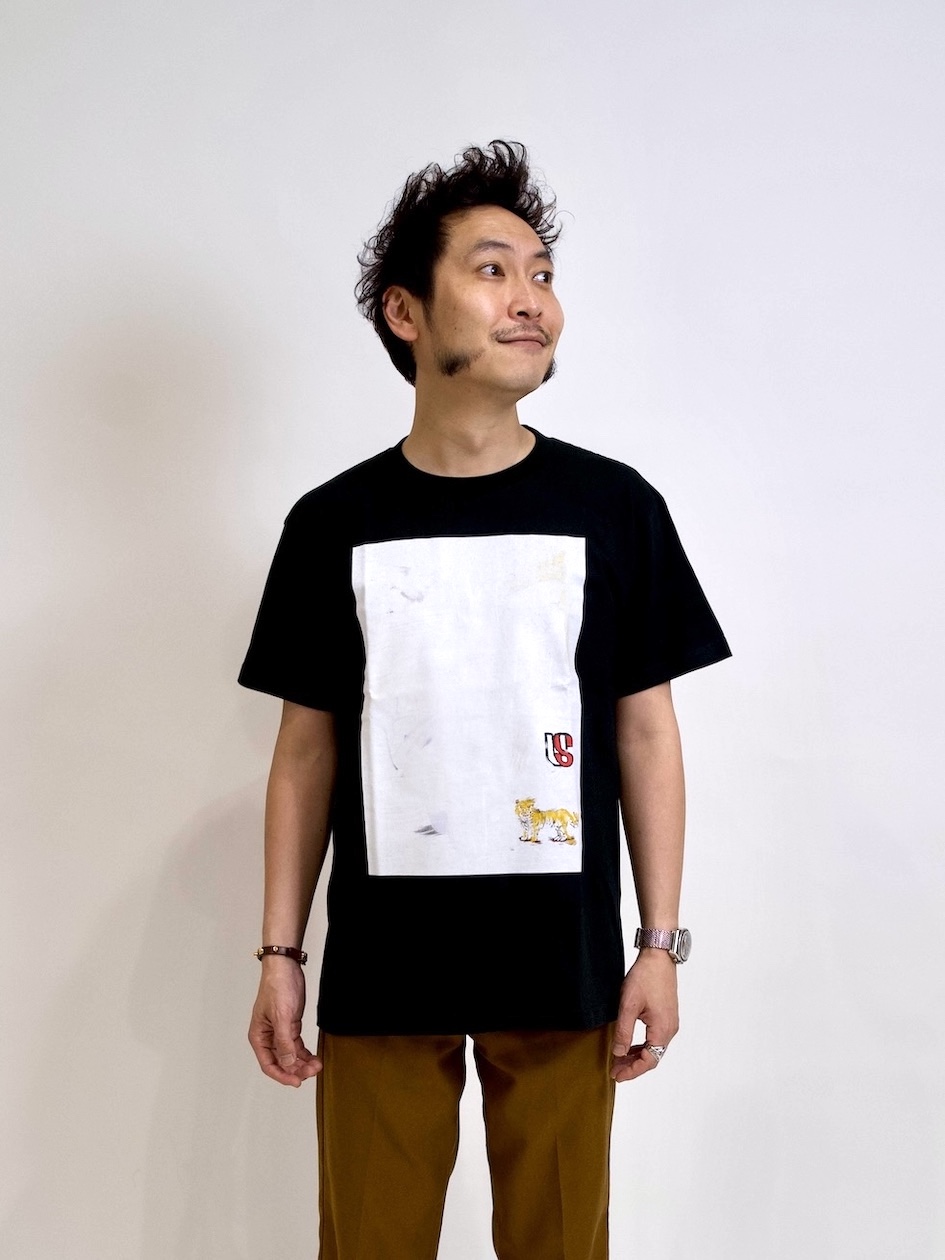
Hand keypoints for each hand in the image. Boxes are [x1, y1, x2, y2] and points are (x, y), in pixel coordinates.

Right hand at [248, 958, 321, 1086]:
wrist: (286, 968)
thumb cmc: (277, 988)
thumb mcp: (281, 1017)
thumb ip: (284, 1042)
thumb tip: (288, 1065)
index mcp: (259, 1037)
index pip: (269, 1065)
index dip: (283, 1076)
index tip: (297, 1082)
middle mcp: (268, 1038)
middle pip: (281, 1062)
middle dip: (296, 1069)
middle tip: (313, 1071)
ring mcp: (279, 1032)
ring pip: (290, 1055)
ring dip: (303, 1063)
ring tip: (317, 1065)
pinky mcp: (290, 1026)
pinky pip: (297, 1046)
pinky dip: (305, 1053)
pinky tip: (314, 1058)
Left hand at [611, 951, 678, 1081]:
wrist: (658, 957)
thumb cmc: (645, 977)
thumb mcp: (628, 1005)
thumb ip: (623, 1032)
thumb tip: (618, 1053)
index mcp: (662, 1029)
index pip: (649, 1061)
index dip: (632, 1071)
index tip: (616, 1075)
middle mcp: (670, 1029)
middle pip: (653, 1057)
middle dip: (633, 1065)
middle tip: (614, 1070)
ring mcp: (670, 1023)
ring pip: (654, 1048)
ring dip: (637, 1056)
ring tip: (619, 1059)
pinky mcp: (667, 1016)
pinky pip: (655, 1038)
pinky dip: (643, 1045)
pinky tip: (630, 1045)